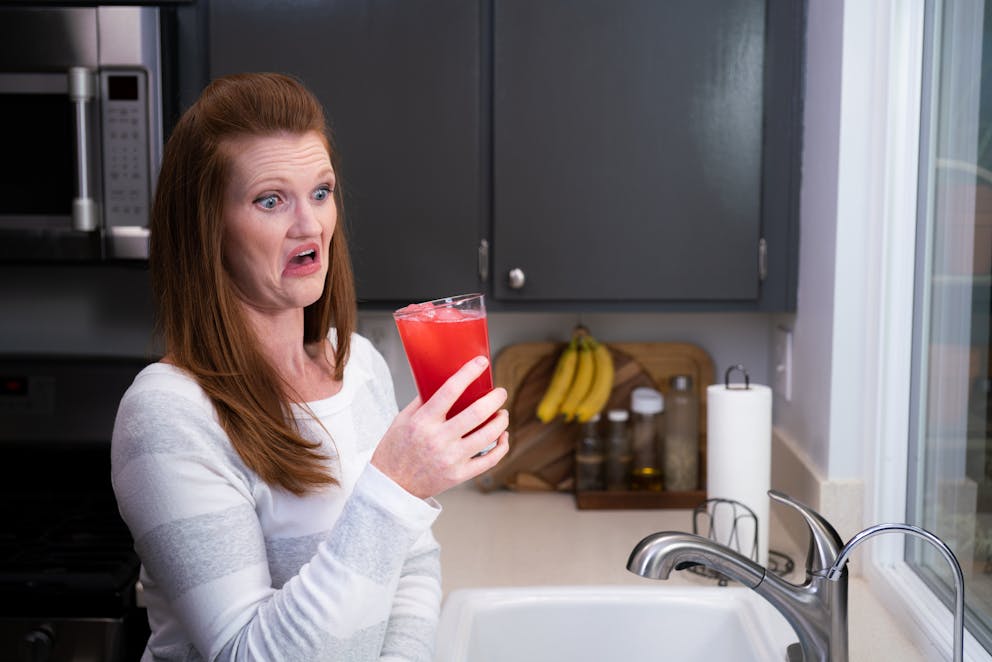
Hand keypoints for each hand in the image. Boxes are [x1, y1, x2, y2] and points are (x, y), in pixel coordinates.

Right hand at [371, 356, 509, 498]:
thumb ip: (423, 401)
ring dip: (501, 420)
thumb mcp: (402, 419)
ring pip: (488, 436)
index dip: (469, 373)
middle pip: (477, 413)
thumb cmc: (395, 450)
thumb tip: (445, 382)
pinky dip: (501, 446)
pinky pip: (489, 460)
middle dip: (495, 398)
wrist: (391, 486)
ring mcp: (450, 459)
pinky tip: (502, 437)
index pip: (450, 390)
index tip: (481, 363)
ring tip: (502, 413)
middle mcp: (438, 439)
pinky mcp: (459, 475)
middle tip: (500, 392)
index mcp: (422, 421)